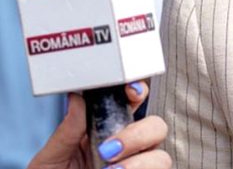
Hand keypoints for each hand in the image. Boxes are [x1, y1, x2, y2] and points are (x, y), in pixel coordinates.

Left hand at [28, 81, 170, 168]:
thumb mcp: (51, 159)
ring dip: (140, 162)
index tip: (130, 91)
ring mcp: (137, 167)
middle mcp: (128, 149)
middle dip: (139, 133)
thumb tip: (77, 98)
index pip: (133, 103)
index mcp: (106, 131)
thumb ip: (67, 131)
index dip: (138, 92)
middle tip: (110, 150)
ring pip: (161, 156)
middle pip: (156, 127)